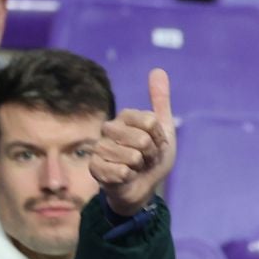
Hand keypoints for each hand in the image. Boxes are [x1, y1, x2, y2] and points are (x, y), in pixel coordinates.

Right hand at [90, 68, 175, 216]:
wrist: (143, 188)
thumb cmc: (152, 159)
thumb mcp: (163, 130)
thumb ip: (160, 102)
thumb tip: (158, 70)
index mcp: (125, 116)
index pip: (151, 122)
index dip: (160, 139)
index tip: (157, 145)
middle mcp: (109, 128)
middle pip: (143, 140)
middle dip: (151, 155)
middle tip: (146, 160)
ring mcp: (100, 147)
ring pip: (133, 157)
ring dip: (141, 168)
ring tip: (136, 169)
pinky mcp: (95, 168)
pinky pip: (122, 172)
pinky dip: (129, 178)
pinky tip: (125, 178)